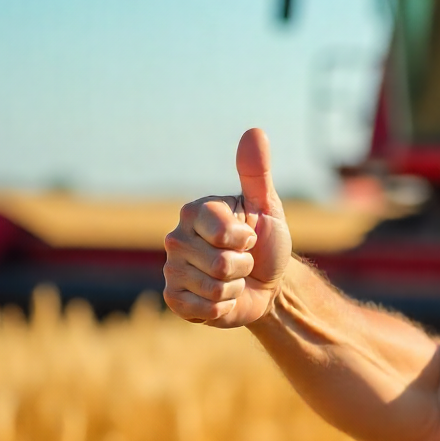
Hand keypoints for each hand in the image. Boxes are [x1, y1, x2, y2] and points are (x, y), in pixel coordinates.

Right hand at [163, 128, 293, 327]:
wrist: (268, 284)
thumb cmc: (267, 242)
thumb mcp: (267, 206)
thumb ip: (257, 172)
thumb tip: (254, 131)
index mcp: (194, 212)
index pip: (223, 232)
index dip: (247, 240)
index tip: (249, 236)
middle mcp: (176, 238)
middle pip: (220, 264)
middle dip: (243, 266)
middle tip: (243, 261)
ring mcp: (172, 270)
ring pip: (214, 288)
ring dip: (234, 288)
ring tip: (234, 278)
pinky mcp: (174, 299)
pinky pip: (203, 309)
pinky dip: (223, 308)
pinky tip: (222, 298)